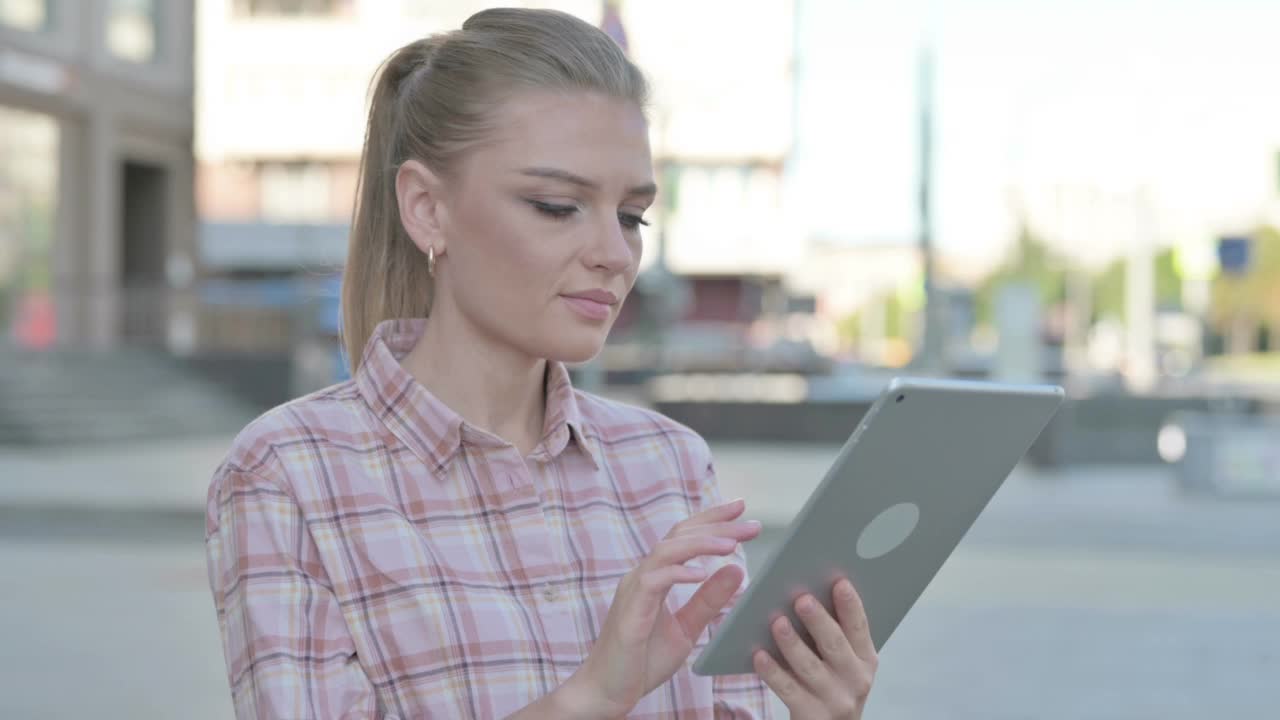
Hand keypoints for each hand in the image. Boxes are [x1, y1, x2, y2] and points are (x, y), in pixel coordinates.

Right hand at [563, 498, 761, 718]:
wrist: (607, 691)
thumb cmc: (642, 660)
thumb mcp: (687, 628)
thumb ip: (709, 600)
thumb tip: (737, 569)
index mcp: (655, 576)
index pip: (685, 537)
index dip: (712, 519)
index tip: (742, 509)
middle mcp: (643, 575)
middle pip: (679, 535)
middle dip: (717, 525)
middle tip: (751, 524)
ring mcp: (634, 589)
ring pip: (667, 550)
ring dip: (702, 544)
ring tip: (732, 545)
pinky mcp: (630, 609)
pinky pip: (654, 580)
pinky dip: (679, 573)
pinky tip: (703, 573)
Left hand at [752, 579, 877, 719]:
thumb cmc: (833, 682)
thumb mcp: (844, 661)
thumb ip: (835, 632)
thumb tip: (808, 592)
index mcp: (866, 658)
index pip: (859, 627)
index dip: (850, 604)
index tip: (839, 582)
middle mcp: (856, 679)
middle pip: (834, 644)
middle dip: (818, 620)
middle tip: (801, 598)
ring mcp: (835, 699)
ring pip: (810, 666)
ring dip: (792, 643)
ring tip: (777, 622)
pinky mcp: (812, 714)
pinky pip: (788, 689)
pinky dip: (773, 672)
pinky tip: (759, 655)